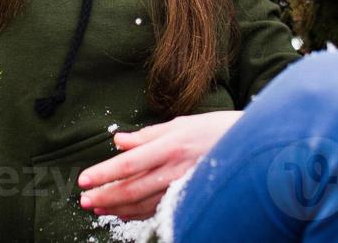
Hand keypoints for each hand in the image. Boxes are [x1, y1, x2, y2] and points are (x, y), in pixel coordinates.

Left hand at [77, 110, 241, 221]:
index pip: (129, 164)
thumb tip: (119, 141)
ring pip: (143, 204)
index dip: (104, 173)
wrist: (252, 148)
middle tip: (84, 200)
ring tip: (97, 208)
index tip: (84, 179)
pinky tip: (123, 213)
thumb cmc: (216, 129)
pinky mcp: (189, 197)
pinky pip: (158, 209)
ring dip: (117, 208)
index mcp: (170, 146)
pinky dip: (137, 213)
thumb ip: (147, 135)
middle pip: (132, 189)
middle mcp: (175, 169)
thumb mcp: (181, 123)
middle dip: (105, 196)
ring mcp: (183, 187)